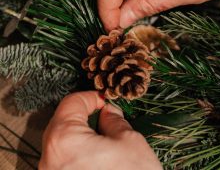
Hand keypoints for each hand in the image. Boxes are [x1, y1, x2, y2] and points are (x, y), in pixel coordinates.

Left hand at [39, 91, 161, 169]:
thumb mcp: (130, 141)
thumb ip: (115, 121)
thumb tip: (108, 112)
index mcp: (64, 140)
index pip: (71, 104)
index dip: (91, 97)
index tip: (106, 101)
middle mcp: (49, 159)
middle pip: (61, 123)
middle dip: (83, 115)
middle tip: (106, 116)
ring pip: (61, 143)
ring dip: (80, 134)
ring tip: (105, 136)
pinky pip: (63, 161)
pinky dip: (78, 152)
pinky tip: (97, 155)